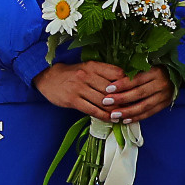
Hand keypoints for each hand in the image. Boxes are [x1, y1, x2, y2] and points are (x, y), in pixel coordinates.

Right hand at [33, 59, 172, 122]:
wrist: (47, 77)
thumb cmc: (71, 73)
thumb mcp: (87, 67)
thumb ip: (104, 72)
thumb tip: (124, 81)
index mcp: (92, 65)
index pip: (116, 73)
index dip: (128, 82)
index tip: (137, 89)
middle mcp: (86, 75)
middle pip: (112, 89)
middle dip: (124, 99)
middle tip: (134, 106)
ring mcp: (79, 88)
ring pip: (103, 101)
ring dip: (115, 110)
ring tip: (124, 115)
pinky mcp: (73, 100)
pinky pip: (92, 110)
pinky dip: (104, 116)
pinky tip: (111, 119)